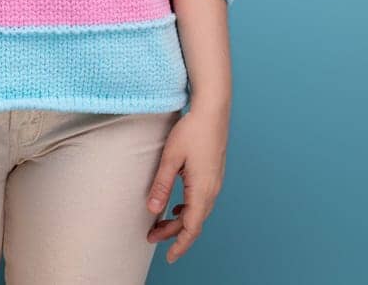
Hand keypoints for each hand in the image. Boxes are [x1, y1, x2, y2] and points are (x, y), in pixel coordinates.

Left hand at [145, 104, 228, 263]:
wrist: (213, 110)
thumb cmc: (192, 130)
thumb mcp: (171, 158)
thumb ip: (161, 185)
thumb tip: (153, 210)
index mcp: (202, 189)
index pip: (191, 228)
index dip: (179, 244)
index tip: (169, 257)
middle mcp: (212, 189)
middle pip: (194, 222)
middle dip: (174, 234)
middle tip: (151, 236)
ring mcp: (215, 182)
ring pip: (198, 212)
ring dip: (181, 222)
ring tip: (160, 224)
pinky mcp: (214, 174)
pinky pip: (202, 201)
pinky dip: (189, 210)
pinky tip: (177, 207)